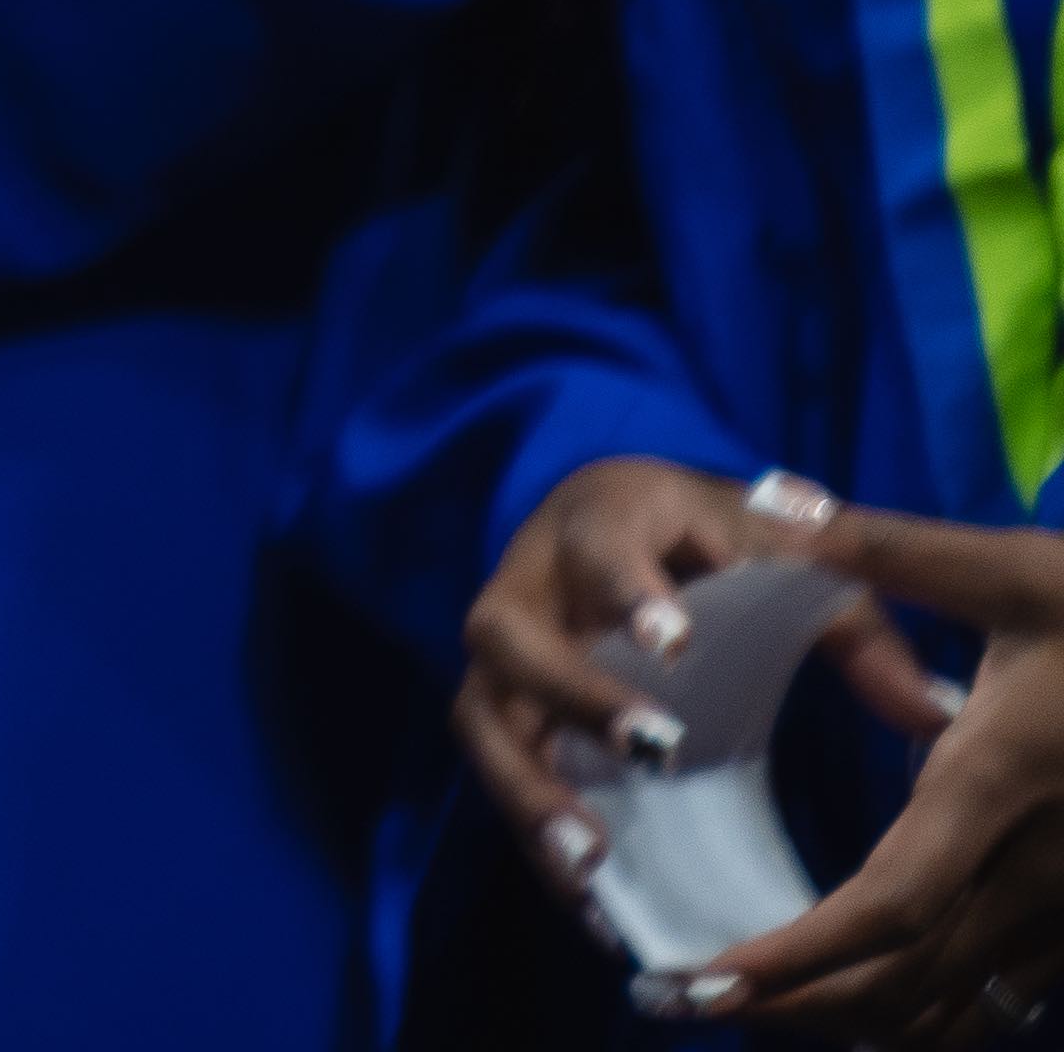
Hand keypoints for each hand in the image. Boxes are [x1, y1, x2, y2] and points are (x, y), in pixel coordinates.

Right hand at [459, 461, 892, 926]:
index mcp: (604, 517)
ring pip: (481, 713)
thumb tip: (932, 714)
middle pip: (506, 633)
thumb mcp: (788, 558)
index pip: (600, 548)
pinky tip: (590, 896)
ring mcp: (507, 650)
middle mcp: (531, 579)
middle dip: (570, 696)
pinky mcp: (506, 707)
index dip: (626, 590)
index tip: (675, 642)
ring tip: (590, 862)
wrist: (627, 521)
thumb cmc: (715, 540)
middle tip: (652, 753)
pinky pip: (500, 769)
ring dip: (527, 788)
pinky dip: (534, 832)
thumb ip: (857, 630)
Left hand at [658, 492, 1063, 1030]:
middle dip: (795, 1006)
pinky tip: (868, 1001)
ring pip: (957, 1004)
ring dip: (857, 1020)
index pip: (885, 906)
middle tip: (687, 1001)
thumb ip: (888, 546)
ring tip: (758, 1011)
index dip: (797, 958)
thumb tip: (775, 497)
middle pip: (905, 980)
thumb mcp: (1013, 568)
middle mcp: (1034, 868)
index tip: (708, 977)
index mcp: (994, 786)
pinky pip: (1006, 995)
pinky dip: (929, 1011)